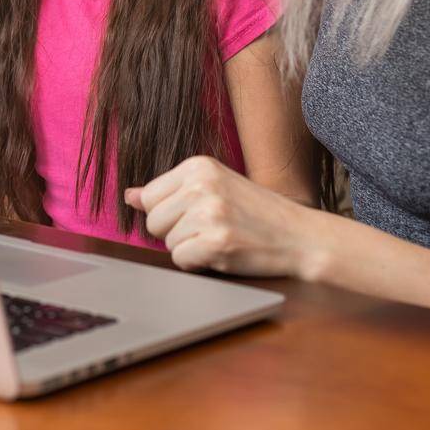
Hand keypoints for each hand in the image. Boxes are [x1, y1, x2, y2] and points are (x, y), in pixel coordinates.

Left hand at [124, 156, 321, 276]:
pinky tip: (224, 252)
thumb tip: (129, 196)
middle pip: (153, 221)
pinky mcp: (214, 242)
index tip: (199, 213)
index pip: (150, 196)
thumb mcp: (215, 187)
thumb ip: (171, 191)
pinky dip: (198, 263)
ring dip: (191, 248)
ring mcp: (208, 213)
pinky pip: (181, 261)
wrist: (300, 236)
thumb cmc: (257, 213)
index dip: (170, 213)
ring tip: (222, 237)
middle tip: (213, 227)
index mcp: (198, 165)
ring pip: (167, 243)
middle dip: (177, 232)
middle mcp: (200, 185)